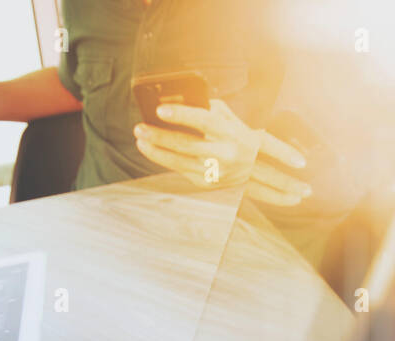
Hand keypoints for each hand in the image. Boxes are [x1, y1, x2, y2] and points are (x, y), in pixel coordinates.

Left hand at [133, 99, 311, 205]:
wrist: (254, 166)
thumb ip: (207, 108)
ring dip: (156, 150)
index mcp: (230, 132)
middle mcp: (223, 154)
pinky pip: (180, 170)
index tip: (160, 110)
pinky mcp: (207, 183)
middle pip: (186, 144)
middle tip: (140, 128)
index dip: (181, 115)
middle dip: (159, 136)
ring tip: (141, 140)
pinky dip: (164, 159)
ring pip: (179, 161)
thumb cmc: (235, 134)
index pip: (203, 121)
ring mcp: (215, 172)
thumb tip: (176, 103)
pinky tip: (152, 150)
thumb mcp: (228, 118)